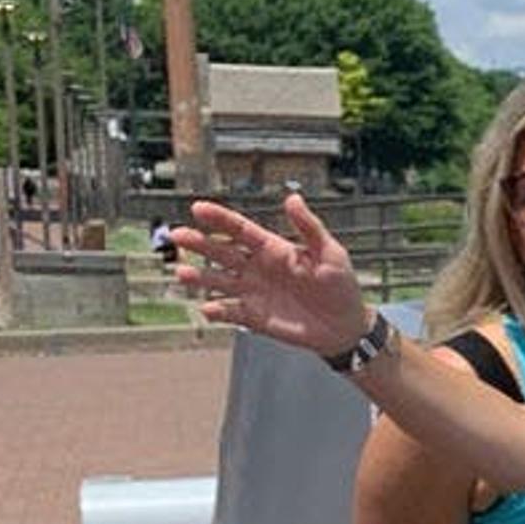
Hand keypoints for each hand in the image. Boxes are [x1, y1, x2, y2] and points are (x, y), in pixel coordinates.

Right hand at [169, 194, 375, 360]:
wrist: (346, 325)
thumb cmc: (341, 285)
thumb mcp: (330, 252)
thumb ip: (309, 227)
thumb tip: (292, 197)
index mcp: (272, 248)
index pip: (240, 229)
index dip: (219, 218)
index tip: (198, 208)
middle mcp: (256, 268)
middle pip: (221, 252)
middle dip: (199, 243)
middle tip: (178, 235)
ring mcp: (252, 292)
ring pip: (218, 281)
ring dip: (200, 277)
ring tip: (182, 273)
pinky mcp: (254, 317)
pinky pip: (230, 312)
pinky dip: (217, 311)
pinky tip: (207, 309)